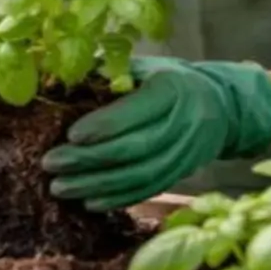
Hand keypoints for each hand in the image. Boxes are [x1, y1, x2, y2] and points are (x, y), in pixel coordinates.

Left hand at [41, 56, 270, 209]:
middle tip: (51, 164)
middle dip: (89, 160)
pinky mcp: (182, 174)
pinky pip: (148, 191)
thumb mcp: (145, 68)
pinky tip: (89, 202)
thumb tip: (59, 83)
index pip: (137, 111)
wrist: (220, 107)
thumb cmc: (169, 81)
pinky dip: (117, 199)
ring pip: (139, 176)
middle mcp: (183, 123)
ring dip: (97, 185)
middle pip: (135, 149)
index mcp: (172, 89)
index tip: (70, 135)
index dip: (103, 126)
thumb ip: (109, 75)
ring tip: (60, 187)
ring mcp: (186, 154)